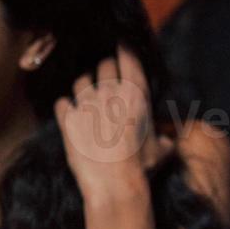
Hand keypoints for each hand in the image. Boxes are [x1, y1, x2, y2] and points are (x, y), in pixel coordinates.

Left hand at [55, 47, 155, 199]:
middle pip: (104, 66)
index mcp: (136, 95)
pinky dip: (64, 106)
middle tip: (104, 74)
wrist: (112, 183)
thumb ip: (164, 138)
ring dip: (83, 85)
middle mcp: (110, 94)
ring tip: (85, 92)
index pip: (129, 58)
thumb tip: (167, 138)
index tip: (121, 44)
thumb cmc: (140, 168)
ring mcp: (86, 105)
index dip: (124, 48)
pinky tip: (68, 111)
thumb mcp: (159, 150)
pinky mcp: (67, 120)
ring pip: (80, 81)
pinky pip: (61, 103)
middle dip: (105, 68)